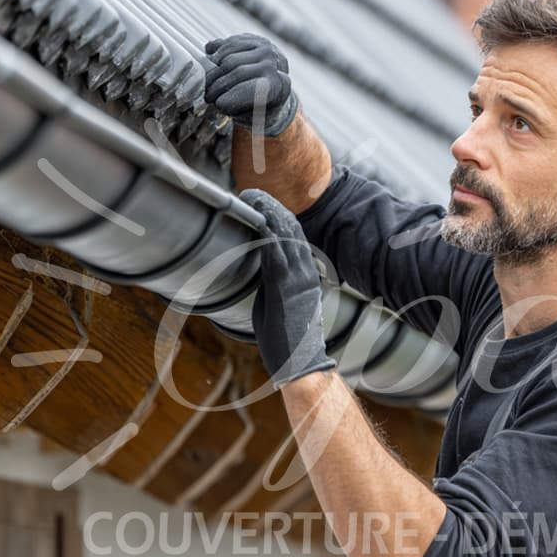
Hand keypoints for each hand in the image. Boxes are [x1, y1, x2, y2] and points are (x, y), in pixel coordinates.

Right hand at [203, 34, 298, 136]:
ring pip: (229, 56)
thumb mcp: (258, 114)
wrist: (275, 82)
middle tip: (208, 97)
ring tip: (208, 83)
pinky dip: (215, 52)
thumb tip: (221, 103)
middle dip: (218, 86)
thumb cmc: (263, 104)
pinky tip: (210, 62)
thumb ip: (243, 108)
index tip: (218, 105)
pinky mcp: (253, 38)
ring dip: (214, 71)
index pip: (252, 88)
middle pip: (238, 71)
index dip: (232, 97)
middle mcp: (274, 62)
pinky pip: (228, 43)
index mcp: (279, 84)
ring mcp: (264, 47)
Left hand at [239, 188, 335, 388]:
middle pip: (290, 229)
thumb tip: (254, 269)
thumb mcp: (276, 303)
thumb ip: (269, 283)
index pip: (294, 236)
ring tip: (251, 198)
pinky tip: (256, 219)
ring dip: (267, 214)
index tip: (261, 202)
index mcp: (306, 275)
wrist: (301, 364)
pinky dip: (266, 234)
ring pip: (285, 236)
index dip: (278, 215)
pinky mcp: (288, 287)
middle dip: (271, 207)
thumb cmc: (286, 339)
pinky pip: (277, 254)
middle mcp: (305, 273)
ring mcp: (299, 279)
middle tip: (251, 192)